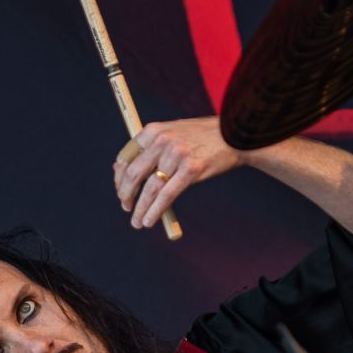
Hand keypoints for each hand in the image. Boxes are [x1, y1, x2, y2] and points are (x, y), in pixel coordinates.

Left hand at [113, 118, 246, 228]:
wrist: (234, 135)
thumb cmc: (201, 137)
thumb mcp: (173, 132)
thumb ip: (152, 147)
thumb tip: (126, 170)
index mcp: (153, 130)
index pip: (125, 157)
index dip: (119, 178)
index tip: (120, 190)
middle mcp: (162, 141)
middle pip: (133, 174)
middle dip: (125, 195)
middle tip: (126, 207)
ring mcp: (176, 155)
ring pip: (149, 189)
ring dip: (139, 209)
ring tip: (137, 222)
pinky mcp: (191, 170)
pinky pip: (167, 196)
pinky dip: (155, 211)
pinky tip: (149, 220)